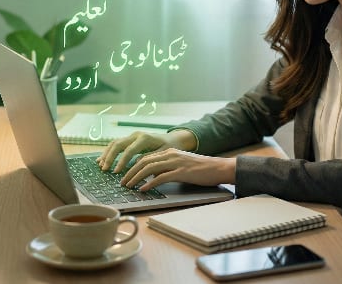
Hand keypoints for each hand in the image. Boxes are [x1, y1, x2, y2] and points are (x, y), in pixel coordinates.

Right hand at [97, 129, 195, 172]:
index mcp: (144, 138)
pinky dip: (109, 151)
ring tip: (101, 165)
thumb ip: (150, 158)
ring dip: (107, 154)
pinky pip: (117, 144)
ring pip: (115, 143)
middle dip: (110, 157)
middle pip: (118, 144)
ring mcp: (132, 136)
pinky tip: (103, 159)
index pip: (129, 150)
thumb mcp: (164, 154)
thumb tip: (136, 163)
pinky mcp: (130, 139)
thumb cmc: (170, 148)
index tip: (116, 172)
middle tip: (104, 169)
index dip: (121, 161)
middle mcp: (136, 135)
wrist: (174, 139)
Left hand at [120, 148, 235, 190]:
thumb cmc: (201, 169)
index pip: (146, 157)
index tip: (125, 176)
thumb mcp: (181, 165)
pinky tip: (144, 189)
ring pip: (149, 168)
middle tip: (122, 182)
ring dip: (136, 177)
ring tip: (129, 186)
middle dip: (130, 172)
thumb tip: (153, 177)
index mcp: (169, 152)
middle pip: (144, 161)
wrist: (219, 168)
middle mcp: (170, 154)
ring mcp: (175, 162)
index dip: (133, 166)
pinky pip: (161, 177)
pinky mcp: (181, 172)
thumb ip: (167, 169)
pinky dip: (150, 183)